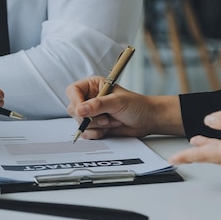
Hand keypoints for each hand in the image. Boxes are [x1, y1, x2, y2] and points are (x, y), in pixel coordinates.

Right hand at [65, 76, 183, 138]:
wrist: (147, 120)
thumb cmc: (136, 105)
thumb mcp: (117, 102)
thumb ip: (97, 105)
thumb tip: (80, 110)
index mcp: (93, 86)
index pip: (73, 91)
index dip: (76, 101)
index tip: (82, 111)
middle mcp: (89, 99)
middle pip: (73, 109)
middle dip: (89, 117)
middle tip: (105, 118)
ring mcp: (91, 114)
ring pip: (80, 123)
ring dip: (97, 126)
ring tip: (112, 121)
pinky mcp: (95, 126)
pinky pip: (86, 133)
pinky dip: (97, 133)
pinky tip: (110, 128)